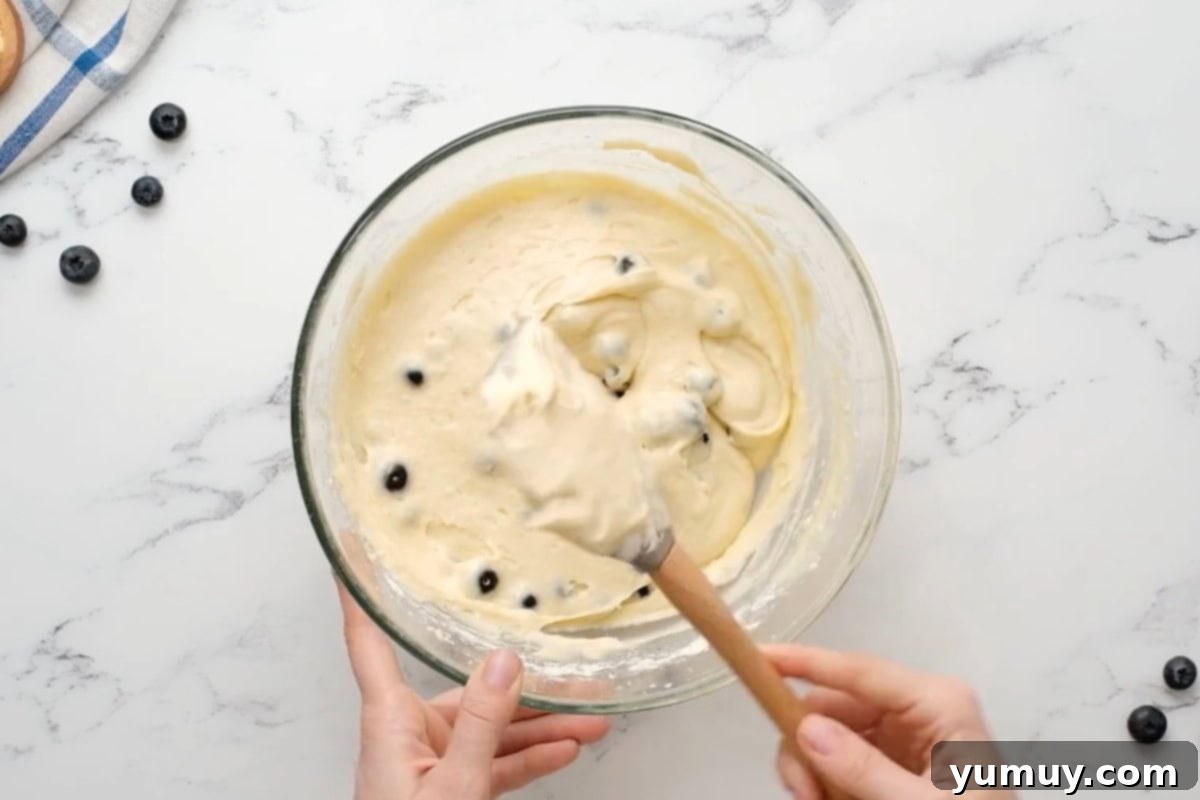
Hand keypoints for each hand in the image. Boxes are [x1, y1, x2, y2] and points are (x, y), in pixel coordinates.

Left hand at [338, 582, 610, 798]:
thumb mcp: (452, 789)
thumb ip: (480, 724)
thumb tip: (502, 661)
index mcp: (389, 721)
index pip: (369, 641)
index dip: (360, 592)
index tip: (352, 548)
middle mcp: (407, 734)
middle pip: (467, 690)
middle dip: (525, 684)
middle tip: (575, 668)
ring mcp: (431, 763)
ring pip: (491, 728)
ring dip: (542, 724)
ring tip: (595, 715)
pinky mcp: (450, 790)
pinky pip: (495, 763)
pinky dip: (530, 757)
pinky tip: (567, 748)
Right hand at [765, 645, 1015, 799]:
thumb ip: (865, 771)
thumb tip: (807, 728)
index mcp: (938, 703)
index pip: (859, 671)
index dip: (805, 661)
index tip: (758, 657)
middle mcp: (919, 707)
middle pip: (836, 704)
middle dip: (806, 744)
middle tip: (800, 795)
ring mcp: (906, 732)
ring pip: (831, 731)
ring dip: (813, 768)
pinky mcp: (896, 758)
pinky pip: (843, 755)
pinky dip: (828, 780)